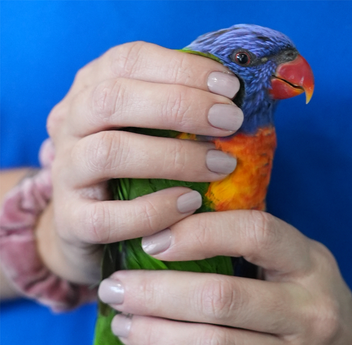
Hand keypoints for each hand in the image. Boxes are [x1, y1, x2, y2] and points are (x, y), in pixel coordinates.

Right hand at [39, 41, 241, 284]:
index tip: (230, 88)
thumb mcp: (148, 129)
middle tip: (230, 122)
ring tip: (221, 165)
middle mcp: (70, 125)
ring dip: (173, 157)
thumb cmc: (134, 168)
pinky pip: (108, 217)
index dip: (181, 69)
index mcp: (92, 91)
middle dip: (180, 105)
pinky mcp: (72, 220)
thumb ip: (177, 110)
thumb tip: (233, 99)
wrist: (93, 223)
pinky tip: (190, 204)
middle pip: (112, 99)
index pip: (128, 61)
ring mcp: (65, 173)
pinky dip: (153, 210)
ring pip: (108, 153)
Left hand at [98, 210, 351, 344]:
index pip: (257, 235)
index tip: (154, 239)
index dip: (201, 232)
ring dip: (155, 334)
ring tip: (122, 321)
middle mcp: (309, 313)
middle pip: (222, 298)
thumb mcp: (301, 264)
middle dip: (156, 292)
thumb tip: (175, 227)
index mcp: (312, 266)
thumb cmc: (315, 305)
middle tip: (114, 285)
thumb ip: (253, 245)